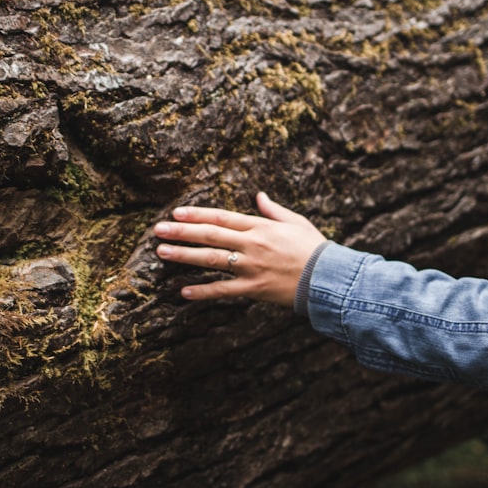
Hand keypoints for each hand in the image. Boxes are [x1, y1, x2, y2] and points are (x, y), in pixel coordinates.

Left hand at [154, 192, 326, 305]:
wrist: (329, 279)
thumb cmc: (315, 249)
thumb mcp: (296, 222)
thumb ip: (274, 210)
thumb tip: (259, 195)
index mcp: (260, 227)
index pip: (222, 217)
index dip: (197, 215)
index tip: (177, 213)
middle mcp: (252, 245)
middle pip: (210, 235)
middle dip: (182, 232)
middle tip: (158, 230)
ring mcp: (251, 267)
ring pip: (211, 260)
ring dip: (184, 256)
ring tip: (162, 252)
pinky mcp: (254, 289)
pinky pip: (224, 290)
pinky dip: (203, 291)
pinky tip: (184, 291)